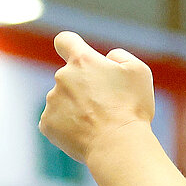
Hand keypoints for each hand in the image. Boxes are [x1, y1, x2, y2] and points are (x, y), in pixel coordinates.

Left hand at [37, 32, 156, 164]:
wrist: (117, 145)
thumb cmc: (132, 108)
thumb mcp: (139, 71)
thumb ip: (119, 56)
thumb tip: (107, 58)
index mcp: (82, 60)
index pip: (65, 40)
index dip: (70, 45)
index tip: (74, 53)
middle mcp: (62, 77)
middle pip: (69, 77)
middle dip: (83, 87)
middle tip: (105, 105)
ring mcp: (52, 101)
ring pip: (62, 100)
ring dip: (76, 107)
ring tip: (97, 123)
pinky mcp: (46, 123)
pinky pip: (56, 120)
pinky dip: (68, 126)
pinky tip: (85, 134)